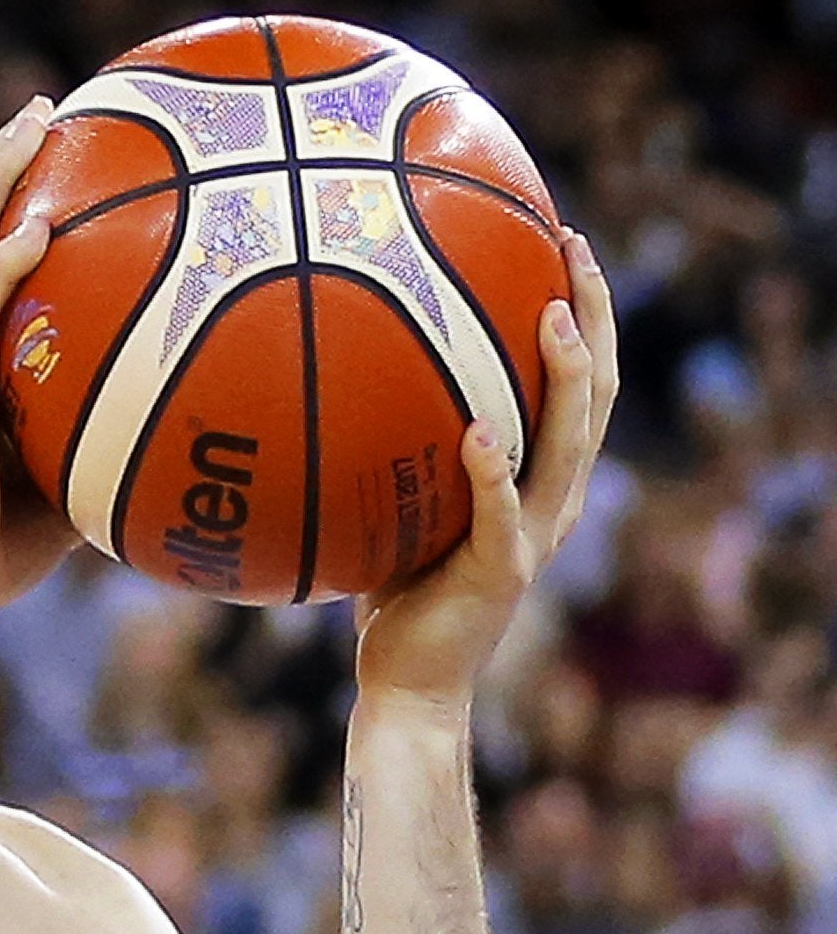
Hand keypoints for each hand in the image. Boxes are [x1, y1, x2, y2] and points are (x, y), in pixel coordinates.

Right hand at [0, 98, 79, 621]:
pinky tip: (37, 227)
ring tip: (33, 123)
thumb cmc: (3, 545)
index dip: (16, 196)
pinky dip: (1, 266)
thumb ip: (118, 423)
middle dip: (3, 160)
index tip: (64, 148)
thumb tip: (206, 407)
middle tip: (47, 106)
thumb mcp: (78, 466)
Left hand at [354, 228, 619, 708]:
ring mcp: (532, 537)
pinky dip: (492, 472)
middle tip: (573, 248)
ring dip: (563, 378)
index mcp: (537, 485)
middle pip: (596, 394)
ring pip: (568, 444)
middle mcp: (550, 503)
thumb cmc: (394, 602)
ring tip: (551, 316)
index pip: (579, 385)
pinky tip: (479, 431)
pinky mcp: (501, 574)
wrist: (409, 688)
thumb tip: (337, 384)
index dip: (584, 315)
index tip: (562, 245)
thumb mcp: (397, 511)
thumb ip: (395, 455)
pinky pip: (499, 514)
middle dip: (592, 317)